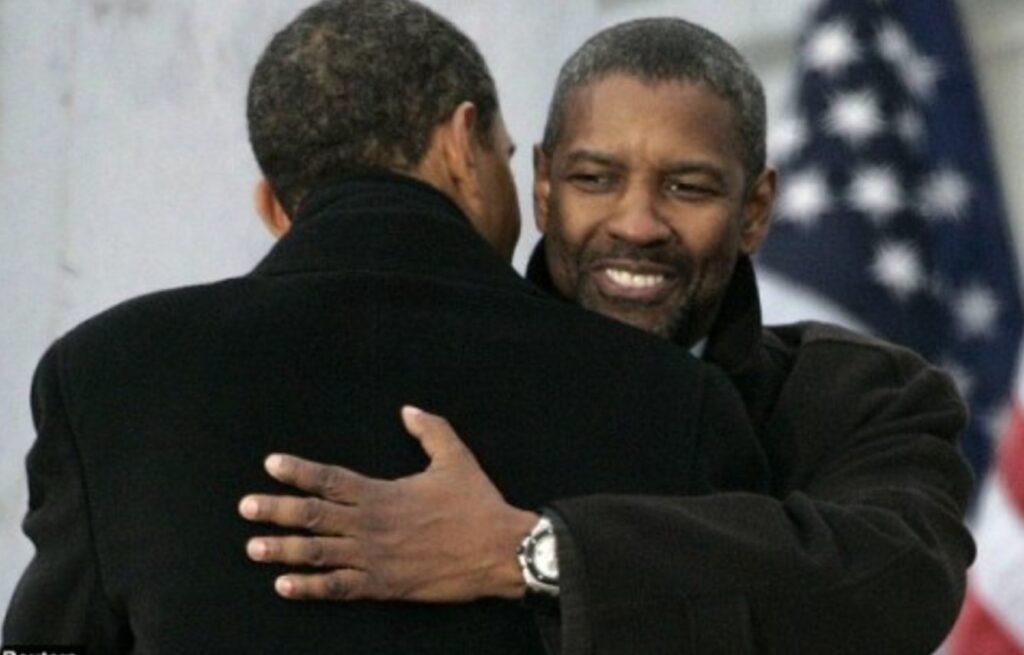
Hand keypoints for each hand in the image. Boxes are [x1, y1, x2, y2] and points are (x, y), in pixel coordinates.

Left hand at [239, 406, 537, 601]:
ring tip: (252, 547)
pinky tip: (284, 587)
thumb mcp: (456, 457)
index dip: (298, 471)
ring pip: (318, 553)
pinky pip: (339, 588)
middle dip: (276, 510)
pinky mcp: (384, 585)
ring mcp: (375, 557)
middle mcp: (372, 524)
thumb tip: (408, 409)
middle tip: (245, 508)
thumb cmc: (477, 503)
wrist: (498, 550)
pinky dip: (309, 588)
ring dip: (283, 550)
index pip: (330, 479)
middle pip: (313, 516)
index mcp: (383, 492)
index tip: (271, 464)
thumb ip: (430, 430)